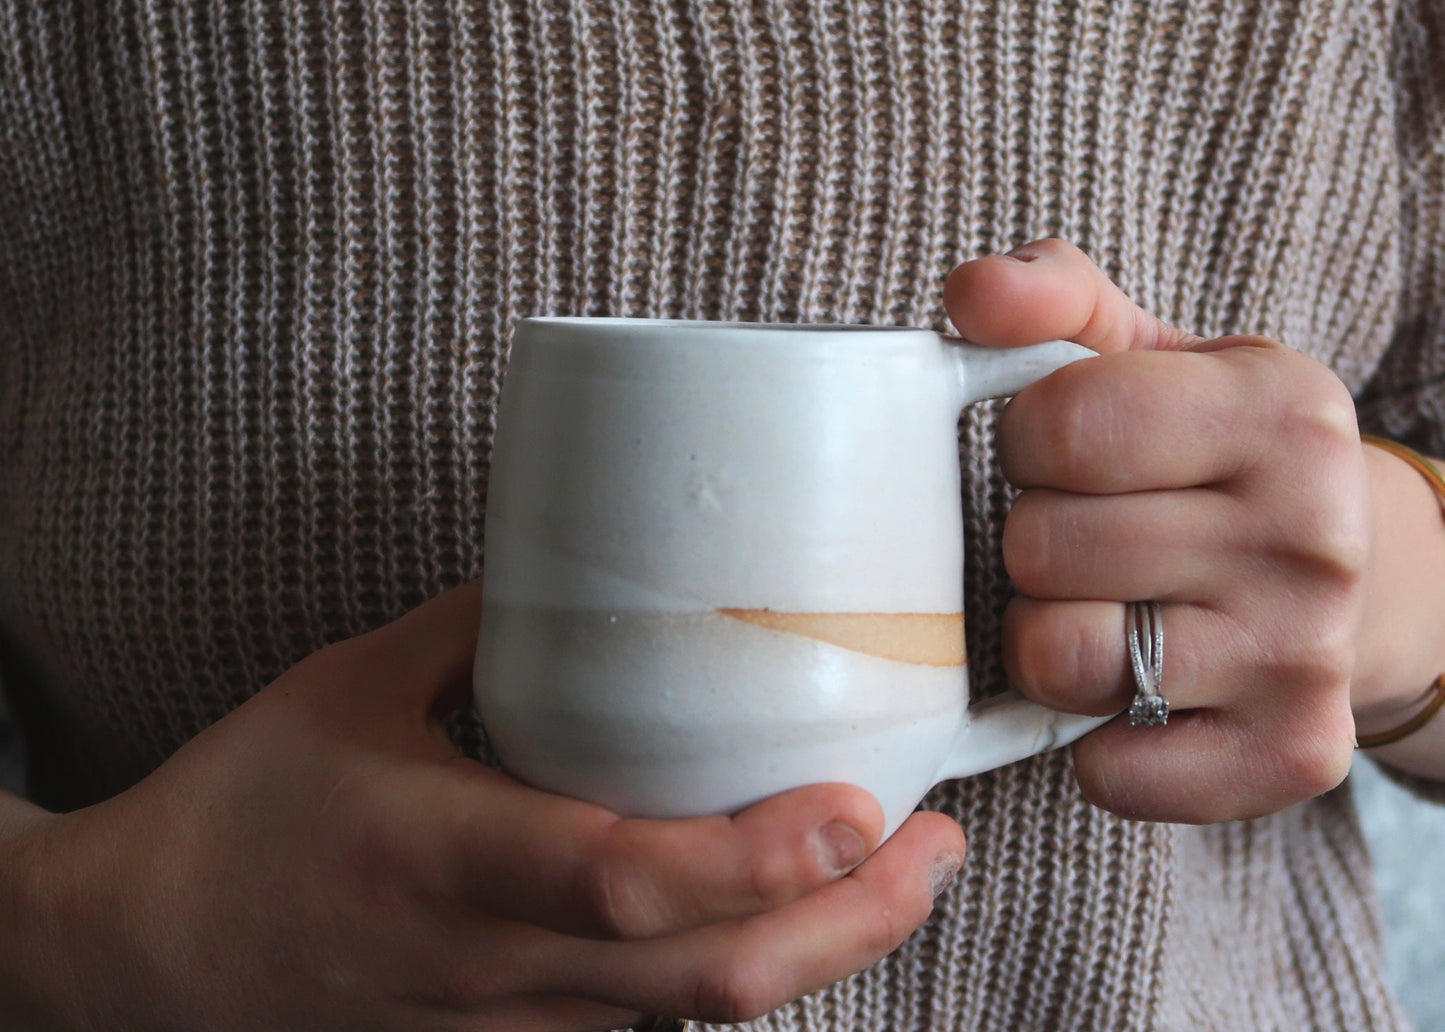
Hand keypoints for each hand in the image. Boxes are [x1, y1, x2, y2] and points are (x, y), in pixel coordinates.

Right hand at [2, 580, 965, 1030]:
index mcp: (442, 860)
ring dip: (814, 948)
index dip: (754, 858)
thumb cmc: (240, 812)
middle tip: (934, 845)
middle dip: (849, 924)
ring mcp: (506, 1027)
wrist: (145, 962)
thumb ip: (481, 633)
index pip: (624, 881)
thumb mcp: (350, 690)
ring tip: (895, 869)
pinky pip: (648, 1022)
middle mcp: (490, 964)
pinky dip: (734, 967)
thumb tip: (591, 576)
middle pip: (706, 980)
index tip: (857, 807)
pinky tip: (781, 910)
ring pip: (693, 1014)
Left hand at [944, 239, 1368, 822]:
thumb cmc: (1221, 462)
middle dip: (1037, 541)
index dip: (1028, 442)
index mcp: (1282, 409)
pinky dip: (1094, 739)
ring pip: (1060, 658)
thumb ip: (1056, 301)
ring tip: (1102, 609)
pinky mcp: (1288, 757)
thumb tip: (969, 293)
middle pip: (1044, 545)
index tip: (1064, 454)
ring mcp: (1305, 654)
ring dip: (1049, 640)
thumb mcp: (1157, 357)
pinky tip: (1136, 692)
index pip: (1061, 422)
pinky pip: (1107, 769)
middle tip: (1090, 539)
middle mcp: (1313, 534)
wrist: (1365, 582)